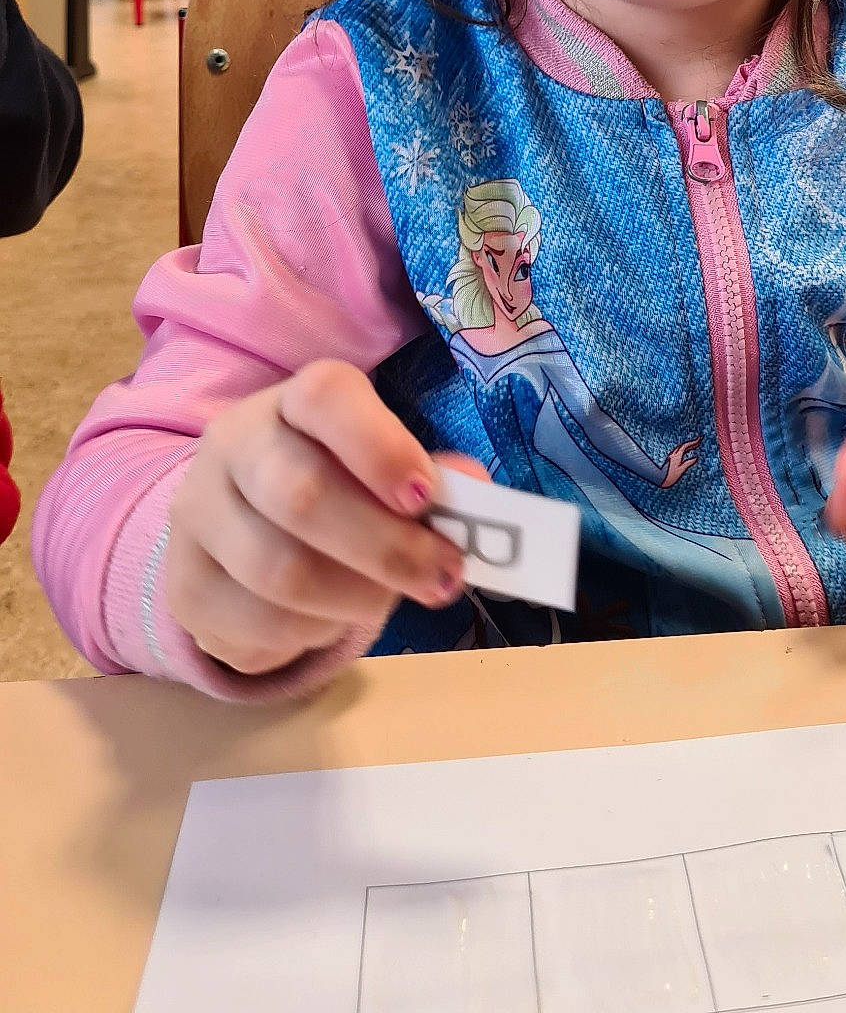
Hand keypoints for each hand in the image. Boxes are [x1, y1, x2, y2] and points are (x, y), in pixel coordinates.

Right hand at [165, 360, 476, 677]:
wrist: (235, 532)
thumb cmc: (334, 488)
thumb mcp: (380, 468)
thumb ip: (428, 477)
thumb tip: (475, 494)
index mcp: (292, 402)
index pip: (325, 398)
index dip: (379, 445)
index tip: (426, 497)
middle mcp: (233, 445)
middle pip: (303, 495)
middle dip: (386, 546)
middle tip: (443, 577)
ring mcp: (198, 515)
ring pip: (280, 570)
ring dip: (355, 597)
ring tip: (391, 599)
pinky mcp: (185, 586)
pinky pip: (257, 624)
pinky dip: (312, 632)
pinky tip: (332, 618)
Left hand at [661, 438, 699, 488]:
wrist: (659, 479)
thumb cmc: (670, 476)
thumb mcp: (681, 470)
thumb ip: (688, 463)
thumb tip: (696, 458)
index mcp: (677, 455)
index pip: (685, 446)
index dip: (693, 442)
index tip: (699, 439)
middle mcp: (674, 454)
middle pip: (684, 445)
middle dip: (692, 442)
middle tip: (699, 440)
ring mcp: (672, 456)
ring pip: (681, 448)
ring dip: (689, 446)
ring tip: (696, 445)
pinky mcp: (671, 459)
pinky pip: (680, 451)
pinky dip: (685, 450)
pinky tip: (688, 451)